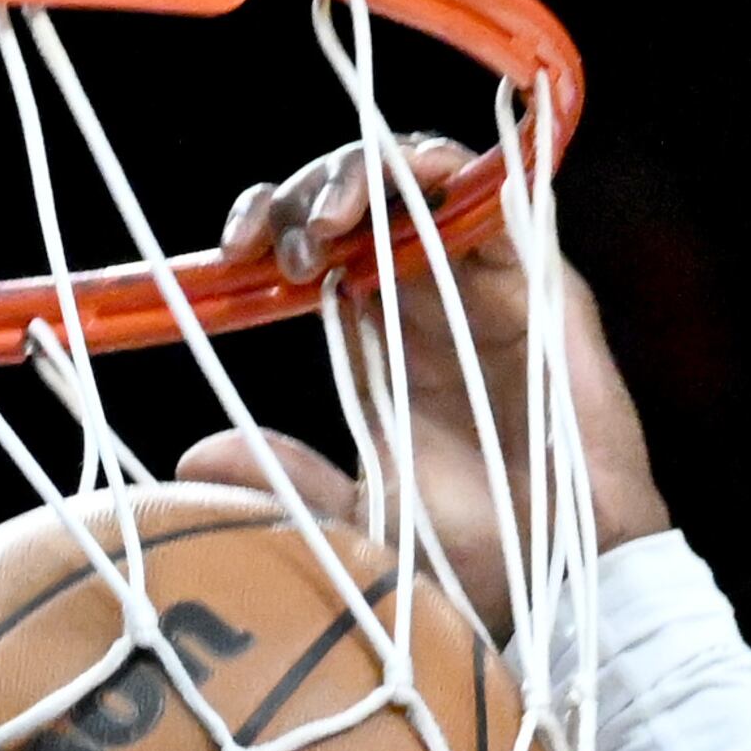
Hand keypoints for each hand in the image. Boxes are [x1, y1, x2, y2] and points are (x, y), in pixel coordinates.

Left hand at [178, 136, 667, 642]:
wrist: (559, 578)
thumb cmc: (470, 553)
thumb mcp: (356, 514)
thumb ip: (285, 479)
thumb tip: (191, 459)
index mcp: (381, 337)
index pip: (321, 245)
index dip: (274, 227)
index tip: (230, 252)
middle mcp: (430, 297)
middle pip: (363, 199)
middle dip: (306, 192)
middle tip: (266, 238)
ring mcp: (487, 284)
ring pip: (423, 181)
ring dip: (366, 174)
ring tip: (326, 221)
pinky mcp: (543, 284)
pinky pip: (501, 196)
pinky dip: (451, 172)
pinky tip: (405, 179)